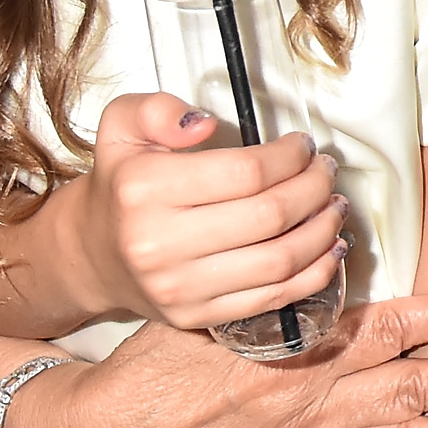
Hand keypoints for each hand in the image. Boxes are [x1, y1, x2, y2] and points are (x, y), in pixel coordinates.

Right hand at [49, 91, 350, 330]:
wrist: (93, 255)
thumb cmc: (121, 185)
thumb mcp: (121, 126)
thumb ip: (157, 109)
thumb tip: (204, 123)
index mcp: (143, 189)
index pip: (245, 172)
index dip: (290, 157)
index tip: (304, 146)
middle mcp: (158, 244)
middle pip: (269, 215)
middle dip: (314, 188)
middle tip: (326, 172)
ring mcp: (179, 288)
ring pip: (279, 261)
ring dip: (322, 231)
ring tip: (333, 205)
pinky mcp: (197, 317)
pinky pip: (272, 299)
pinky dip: (314, 275)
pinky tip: (329, 248)